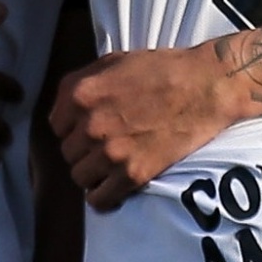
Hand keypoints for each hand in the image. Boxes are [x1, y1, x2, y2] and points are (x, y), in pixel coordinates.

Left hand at [46, 41, 246, 209]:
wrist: (205, 87)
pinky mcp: (132, 174)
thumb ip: (83, 83)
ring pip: (79, 176)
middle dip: (84, 150)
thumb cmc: (163, 70)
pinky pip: (99, 199)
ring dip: (93, 173)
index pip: (56, 126)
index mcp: (80, 94)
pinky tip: (113, 187)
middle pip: (67, 152)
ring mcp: (110, 152)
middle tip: (106, 145)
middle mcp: (89, 125)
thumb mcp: (113, 62)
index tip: (89, 129)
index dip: (73, 128)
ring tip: (112, 165)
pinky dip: (104, 197)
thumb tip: (65, 108)